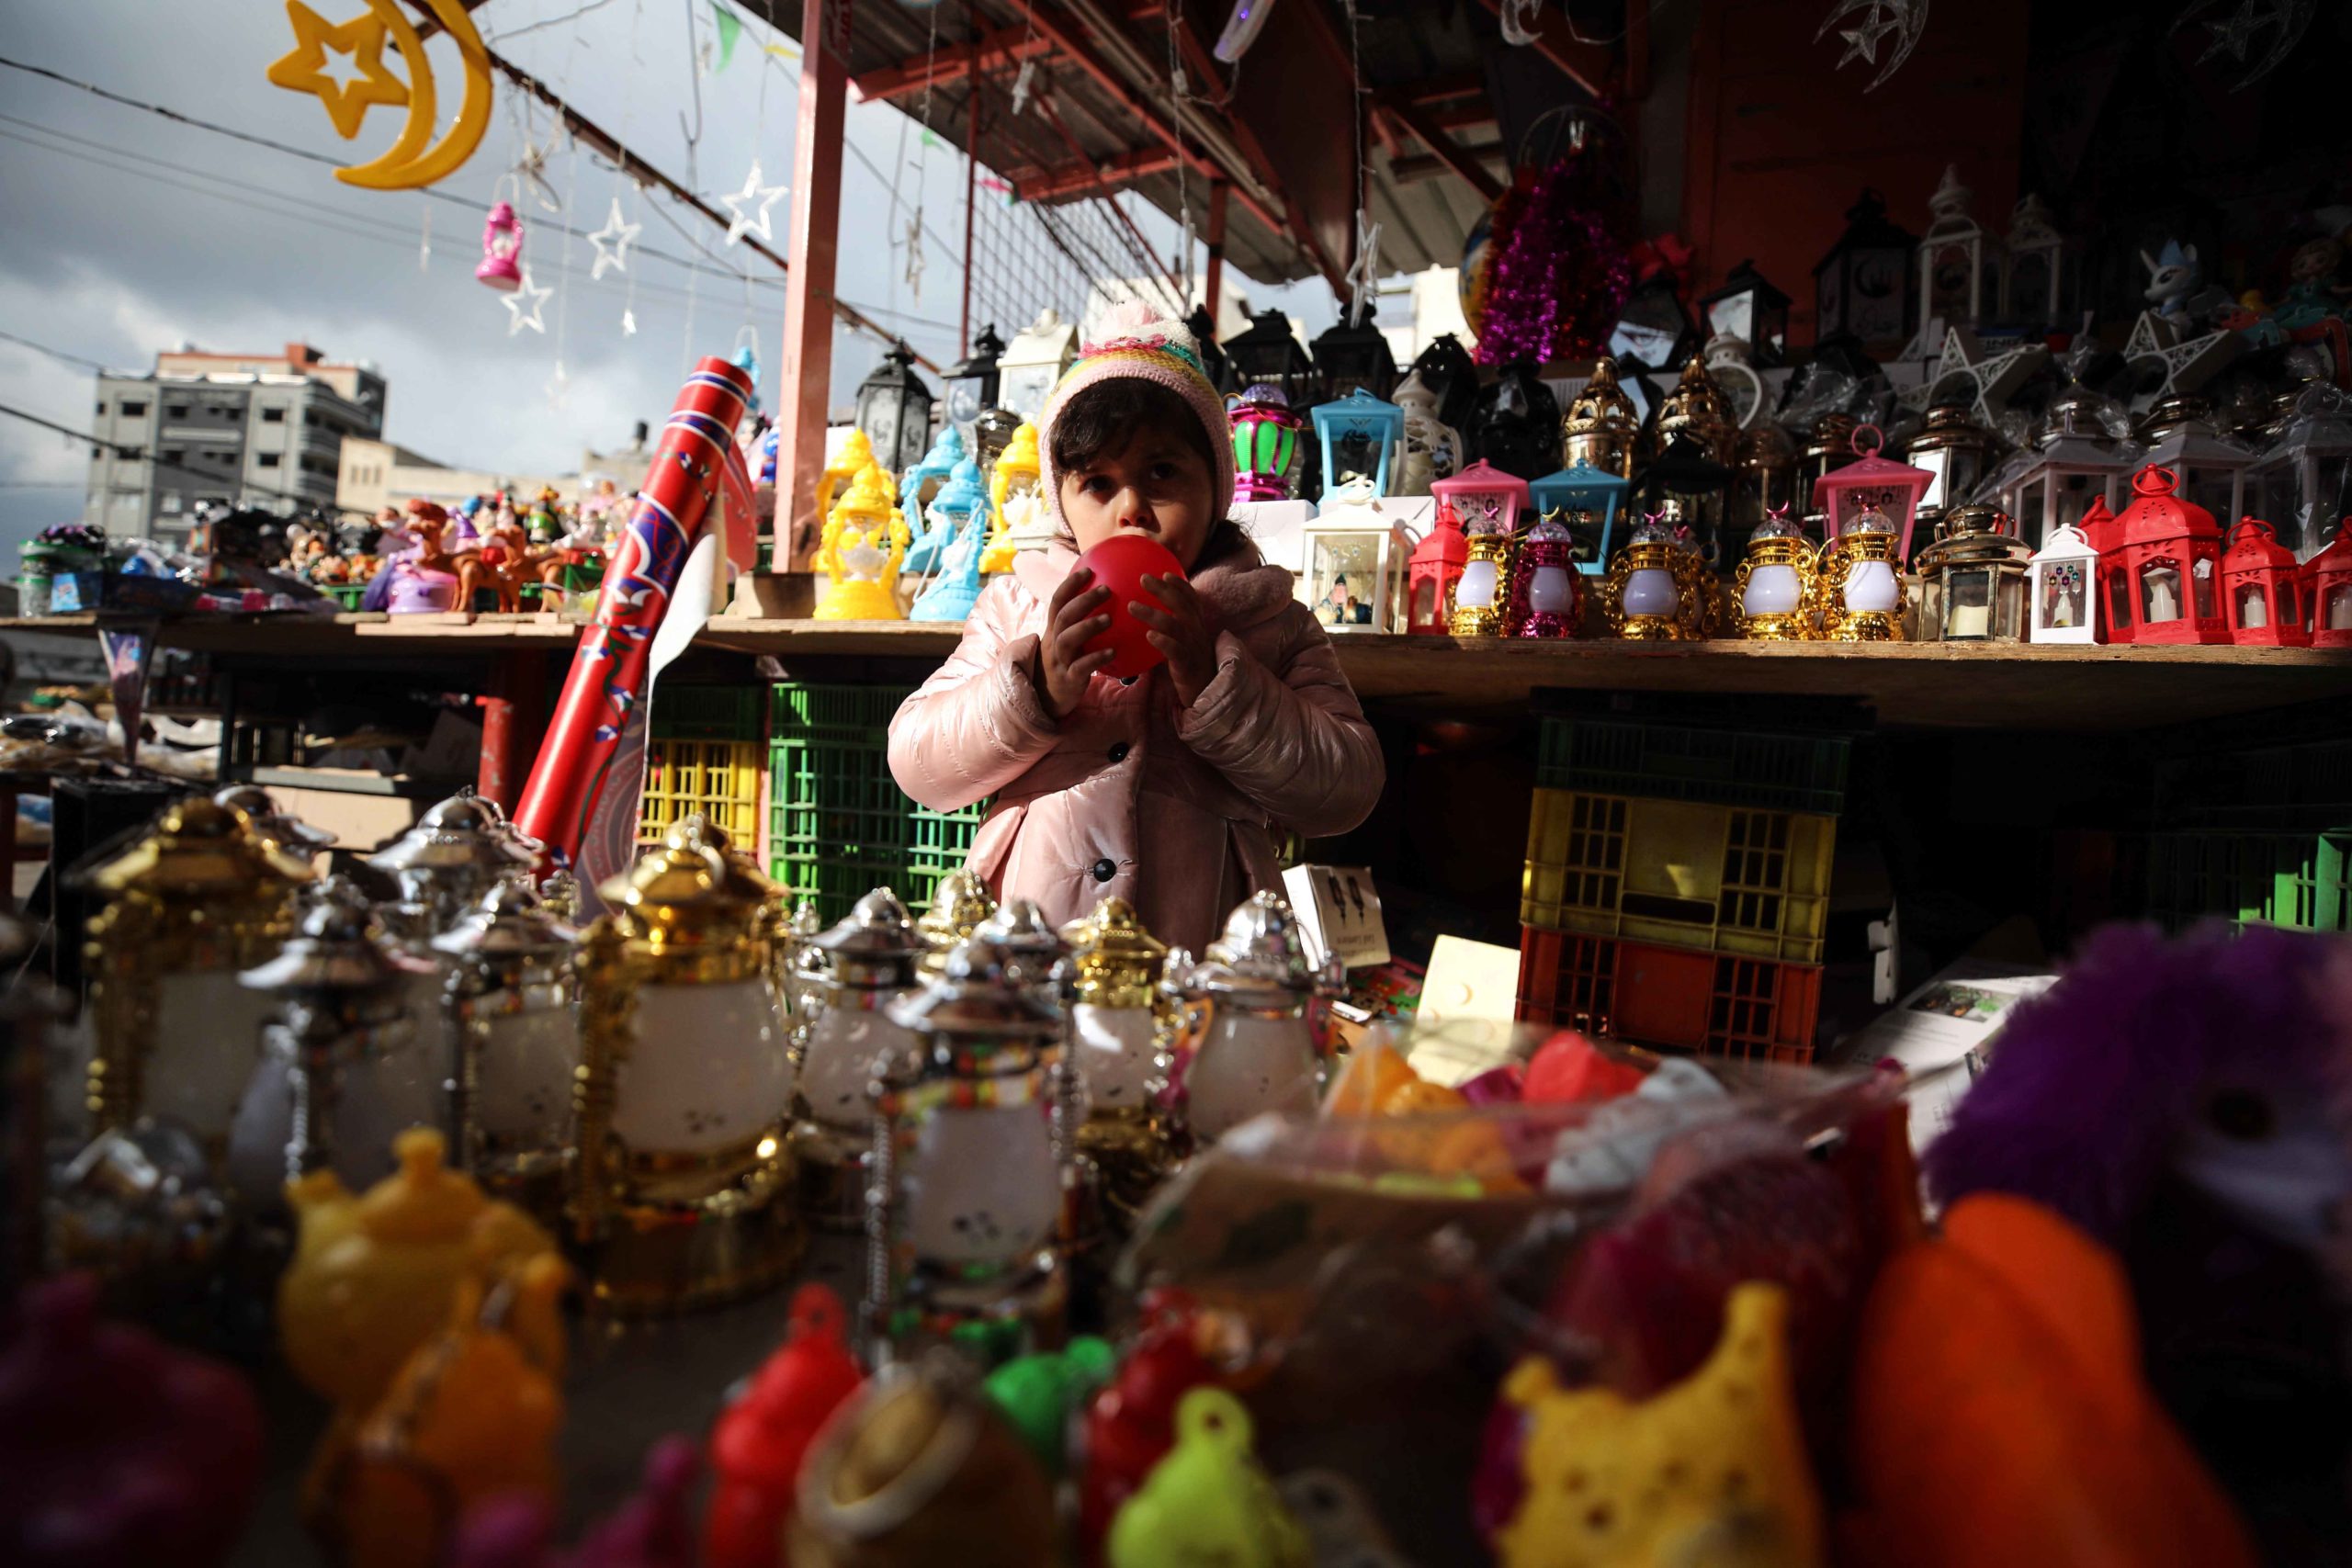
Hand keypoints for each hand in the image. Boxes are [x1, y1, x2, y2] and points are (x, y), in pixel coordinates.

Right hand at [1034, 566, 1114, 720]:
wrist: (1048, 700)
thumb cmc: (1065, 664)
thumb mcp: (1068, 641)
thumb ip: (1080, 623)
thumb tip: (1108, 602)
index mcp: (1054, 630)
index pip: (1057, 602)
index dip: (1070, 585)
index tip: (1088, 570)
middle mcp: (1054, 642)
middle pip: (1064, 616)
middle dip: (1083, 600)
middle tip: (1107, 589)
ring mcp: (1059, 661)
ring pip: (1068, 639)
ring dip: (1088, 626)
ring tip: (1109, 619)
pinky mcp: (1068, 680)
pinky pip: (1080, 668)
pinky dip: (1095, 658)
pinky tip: (1112, 652)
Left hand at [1132, 573, 1218, 706]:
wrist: (1206, 697)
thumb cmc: (1190, 672)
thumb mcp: (1183, 648)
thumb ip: (1172, 634)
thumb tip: (1148, 625)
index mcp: (1197, 628)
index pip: (1192, 600)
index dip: (1180, 585)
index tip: (1165, 572)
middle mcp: (1197, 634)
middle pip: (1182, 605)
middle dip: (1163, 590)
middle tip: (1143, 578)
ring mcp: (1193, 649)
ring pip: (1175, 625)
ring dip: (1153, 613)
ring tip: (1132, 606)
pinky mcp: (1187, 666)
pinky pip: (1176, 650)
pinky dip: (1163, 641)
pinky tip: (1149, 635)